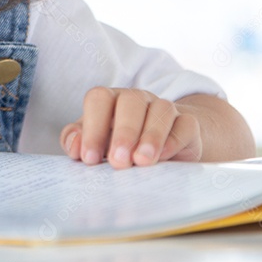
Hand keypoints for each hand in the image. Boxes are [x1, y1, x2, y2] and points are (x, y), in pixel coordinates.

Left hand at [59, 87, 203, 168]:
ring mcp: (165, 109)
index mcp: (111, 101)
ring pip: (161, 109)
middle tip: (118, 162)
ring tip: (142, 162)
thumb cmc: (122, 146)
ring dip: (150, 136)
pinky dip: (174, 140)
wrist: (166, 148)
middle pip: (130, 101)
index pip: (99, 99)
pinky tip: (162, 157)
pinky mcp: (188, 124)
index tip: (89, 159)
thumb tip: (74, 147)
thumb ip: (78, 142)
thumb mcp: (97, 144)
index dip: (92, 127)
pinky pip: (185, 124)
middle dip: (123, 132)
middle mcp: (137, 100)